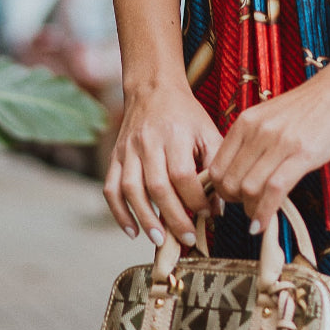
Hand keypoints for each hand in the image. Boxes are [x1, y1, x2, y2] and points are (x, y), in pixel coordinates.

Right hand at [104, 80, 220, 247]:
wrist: (152, 89)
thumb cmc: (185, 115)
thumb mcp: (207, 131)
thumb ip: (215, 165)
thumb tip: (218, 207)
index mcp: (175, 134)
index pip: (183, 174)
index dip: (195, 198)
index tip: (207, 214)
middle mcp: (148, 142)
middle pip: (158, 186)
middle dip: (173, 217)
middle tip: (187, 239)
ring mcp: (127, 150)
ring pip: (132, 190)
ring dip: (145, 219)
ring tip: (159, 240)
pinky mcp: (114, 157)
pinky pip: (111, 188)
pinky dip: (118, 212)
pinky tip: (131, 231)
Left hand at [206, 68, 329, 235]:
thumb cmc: (317, 103)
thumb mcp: (275, 116)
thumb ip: (257, 139)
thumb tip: (246, 170)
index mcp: (247, 121)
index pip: (217, 166)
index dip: (221, 190)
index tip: (234, 199)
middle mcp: (258, 130)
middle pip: (228, 181)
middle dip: (235, 203)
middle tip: (248, 209)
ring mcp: (279, 142)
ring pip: (247, 188)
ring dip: (251, 210)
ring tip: (259, 216)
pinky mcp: (303, 153)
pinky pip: (274, 190)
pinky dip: (265, 213)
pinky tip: (264, 224)